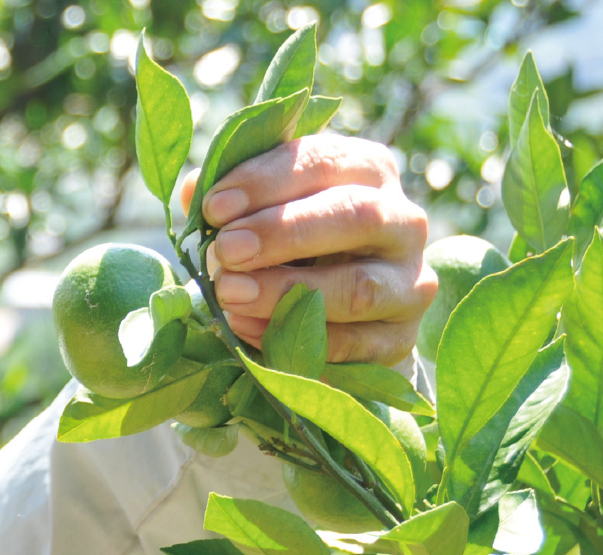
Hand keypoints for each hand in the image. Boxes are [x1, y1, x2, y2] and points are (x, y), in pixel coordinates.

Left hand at [179, 134, 436, 365]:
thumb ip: (233, 199)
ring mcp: (409, 284)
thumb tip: (193, 190)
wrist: (335, 318)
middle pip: (356, 215)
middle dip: (283, 232)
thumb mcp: (262, 213)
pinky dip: (298, 340)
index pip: (326, 160)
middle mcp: (403, 222)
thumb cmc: (290, 249)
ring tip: (229, 294)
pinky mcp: (400, 339)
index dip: (266, 181)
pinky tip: (248, 331)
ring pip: (359, 287)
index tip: (214, 207)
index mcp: (369, 172)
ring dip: (286, 291)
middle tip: (226, 250)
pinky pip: (354, 345)